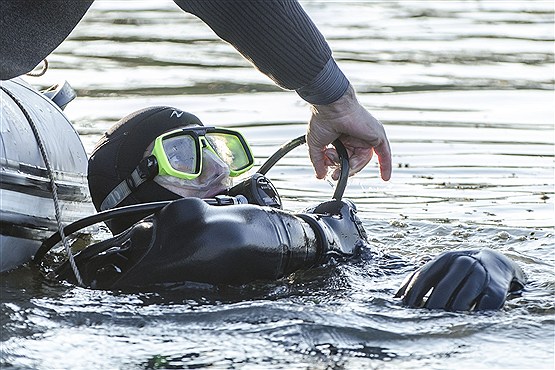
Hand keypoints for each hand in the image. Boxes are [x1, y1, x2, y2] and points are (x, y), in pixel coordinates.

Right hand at [306, 85, 391, 180]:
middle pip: (355, 161)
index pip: (345, 158)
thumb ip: (318, 162)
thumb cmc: (322, 120)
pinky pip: (384, 155)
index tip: (330, 173)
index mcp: (344, 137)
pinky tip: (385, 178)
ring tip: (339, 164)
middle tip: (335, 173)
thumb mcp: (317, 146)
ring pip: (364, 160)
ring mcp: (367, 136)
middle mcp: (356, 137)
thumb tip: (320, 175)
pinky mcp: (377, 136)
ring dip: (352, 167)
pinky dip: (385, 166)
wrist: (331, 107)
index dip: (338, 167)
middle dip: (344, 169)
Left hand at [395, 248, 525, 310]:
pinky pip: (482, 309)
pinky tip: (463, 323)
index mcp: (447, 257)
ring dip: (450, 315)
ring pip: (462, 302)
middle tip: (424, 321)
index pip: (424, 276)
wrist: (496, 263)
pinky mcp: (497, 291)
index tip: (406, 309)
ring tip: (442, 323)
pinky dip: (471, 318)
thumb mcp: (440, 268)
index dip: (413, 294)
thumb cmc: (458, 270)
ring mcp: (482, 276)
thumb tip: (396, 299)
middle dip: (431, 308)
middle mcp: (465, 263)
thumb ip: (420, 279)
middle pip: (443, 290)